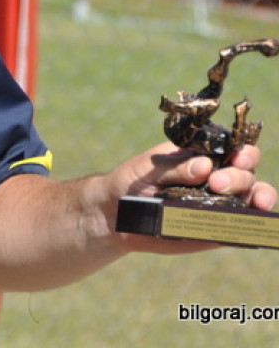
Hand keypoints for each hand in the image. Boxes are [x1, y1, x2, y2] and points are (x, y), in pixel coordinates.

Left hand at [105, 141, 276, 252]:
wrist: (117, 214)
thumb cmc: (131, 181)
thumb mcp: (147, 168)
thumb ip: (175, 167)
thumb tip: (205, 166)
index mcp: (200, 156)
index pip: (231, 149)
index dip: (242, 152)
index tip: (236, 158)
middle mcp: (215, 177)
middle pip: (245, 173)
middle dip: (239, 177)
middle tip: (216, 184)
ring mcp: (218, 204)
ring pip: (252, 198)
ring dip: (261, 198)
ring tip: (257, 203)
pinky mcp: (215, 228)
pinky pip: (240, 226)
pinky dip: (253, 224)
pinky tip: (258, 222)